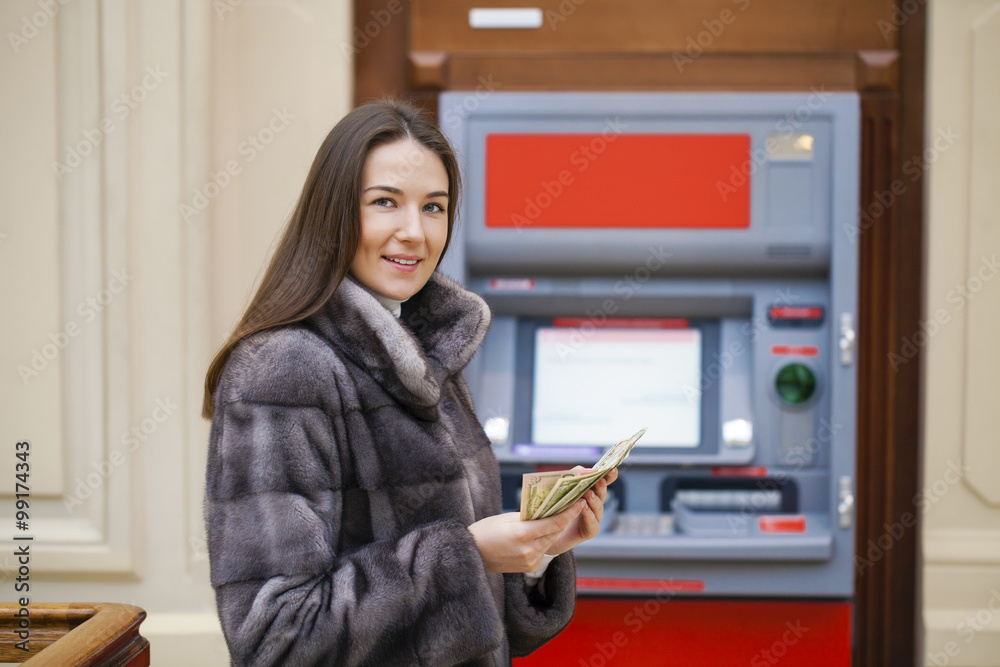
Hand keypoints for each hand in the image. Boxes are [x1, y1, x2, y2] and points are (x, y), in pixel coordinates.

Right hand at [468, 503, 584, 572]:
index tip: (579, 502)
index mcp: (523, 534)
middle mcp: (529, 549)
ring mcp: (530, 560)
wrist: (472, 555)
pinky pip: (542, 550)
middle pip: (555, 532)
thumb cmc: (485, 531)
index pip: (555, 522)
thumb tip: (547, 509)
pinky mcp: (529, 567)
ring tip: (559, 516)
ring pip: (550, 541)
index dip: (569, 512)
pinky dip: (544, 541)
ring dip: (554, 530)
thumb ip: (528, 515)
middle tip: (573, 504)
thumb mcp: (506, 517)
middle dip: (564, 519)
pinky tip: (541, 532)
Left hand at [545, 467, 617, 555]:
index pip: (602, 482)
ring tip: (588, 493)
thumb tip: (588, 470)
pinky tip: (584, 508)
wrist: (547, 533)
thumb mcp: (561, 488)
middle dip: (601, 487)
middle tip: (599, 480)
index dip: (609, 476)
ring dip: (594, 500)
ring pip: (598, 508)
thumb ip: (574, 477)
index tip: (612, 469)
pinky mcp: (590, 531)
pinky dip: (589, 515)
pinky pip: (593, 523)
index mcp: (589, 492)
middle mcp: (594, 504)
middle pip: (602, 494)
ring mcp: (593, 518)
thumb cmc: (554, 508)